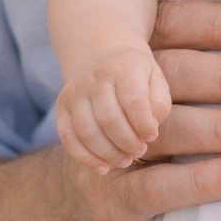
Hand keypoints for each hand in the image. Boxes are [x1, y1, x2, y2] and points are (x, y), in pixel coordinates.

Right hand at [55, 0, 220, 220]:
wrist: (68, 210)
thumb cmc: (144, 141)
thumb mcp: (159, 93)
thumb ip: (203, 65)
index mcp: (136, 58)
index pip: (174, 28)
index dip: (218, 25)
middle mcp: (118, 95)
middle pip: (171, 75)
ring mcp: (115, 147)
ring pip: (167, 130)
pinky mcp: (115, 198)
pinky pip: (157, 185)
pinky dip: (202, 179)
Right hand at [57, 46, 170, 173]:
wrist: (102, 52)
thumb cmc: (137, 75)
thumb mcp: (156, 80)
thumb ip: (159, 104)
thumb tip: (149, 131)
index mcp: (123, 67)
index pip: (132, 100)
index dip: (143, 124)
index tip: (152, 136)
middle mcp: (94, 77)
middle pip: (108, 119)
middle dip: (127, 142)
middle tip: (140, 150)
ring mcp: (74, 92)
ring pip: (86, 131)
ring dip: (107, 153)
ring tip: (125, 160)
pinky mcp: (61, 106)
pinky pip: (67, 137)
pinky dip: (84, 157)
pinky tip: (103, 168)